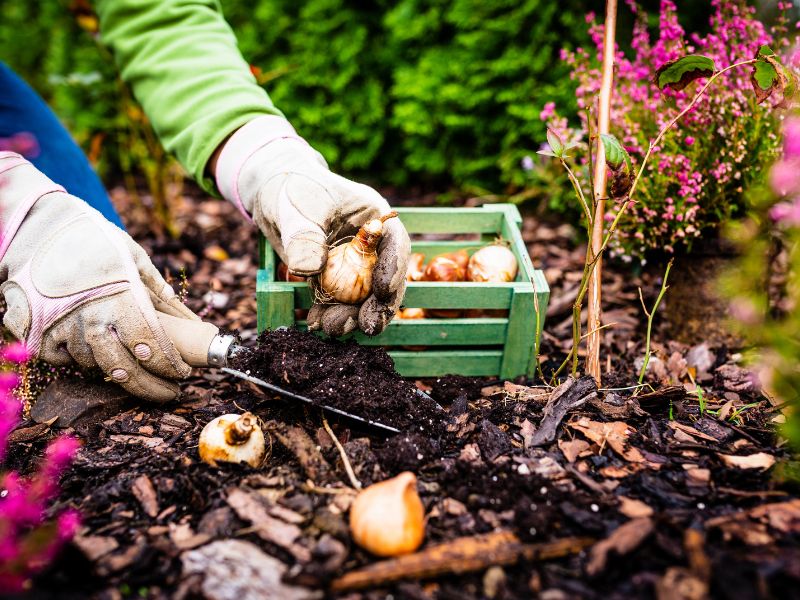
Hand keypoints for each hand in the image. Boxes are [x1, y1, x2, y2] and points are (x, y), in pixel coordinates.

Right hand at [0, 153, 206, 401]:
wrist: (38, 226)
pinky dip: (77, 362)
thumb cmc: (94, 240)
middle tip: (169, 392)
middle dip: (150, 386)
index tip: (183, 373)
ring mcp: (60, 326)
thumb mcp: (134, 257)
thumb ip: (159, 290)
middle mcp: (90, 317)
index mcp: (120, 298)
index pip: (151, 346)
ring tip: (135, 370)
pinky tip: (94, 357)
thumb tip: (188, 317)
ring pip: (92, 366)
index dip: (169, 365)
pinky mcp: (35, 331)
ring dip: (116, 372)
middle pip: (124, 369)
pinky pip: (60, 360)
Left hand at [214, 116, 409, 336]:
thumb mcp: (296, 208)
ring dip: (351, 316)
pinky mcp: (334, 280)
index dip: (394, 269)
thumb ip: (304, 237)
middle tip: (367, 326)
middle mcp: (371, 245)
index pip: (395, 245)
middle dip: (378, 306)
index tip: (383, 291)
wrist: (272, 192)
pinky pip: (338, 302)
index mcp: (374, 218)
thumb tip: (309, 269)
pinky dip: (329, 314)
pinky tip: (316, 323)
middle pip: (386, 279)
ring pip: (363, 297)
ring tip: (332, 327)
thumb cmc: (291, 188)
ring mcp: (354, 265)